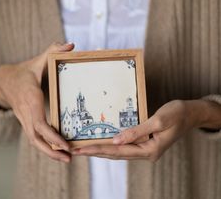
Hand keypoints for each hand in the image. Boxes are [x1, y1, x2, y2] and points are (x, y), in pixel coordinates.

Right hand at [0, 42, 74, 162]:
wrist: (6, 81)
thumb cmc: (26, 71)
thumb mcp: (39, 60)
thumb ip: (54, 51)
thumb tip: (71, 45)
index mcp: (30, 98)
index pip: (39, 122)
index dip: (51, 135)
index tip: (64, 144)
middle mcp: (26, 113)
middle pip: (36, 137)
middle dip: (52, 150)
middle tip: (70, 157)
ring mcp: (25, 119)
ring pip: (35, 141)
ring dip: (49, 152)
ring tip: (67, 159)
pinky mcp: (26, 122)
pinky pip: (35, 137)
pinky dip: (45, 146)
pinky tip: (58, 150)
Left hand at [72, 100, 197, 161]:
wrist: (191, 113)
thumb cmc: (177, 114)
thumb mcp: (158, 120)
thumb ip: (137, 132)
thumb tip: (116, 141)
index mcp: (150, 150)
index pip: (118, 151)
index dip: (98, 150)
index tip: (82, 149)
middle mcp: (147, 153)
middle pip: (116, 154)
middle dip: (96, 152)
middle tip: (76, 151)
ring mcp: (147, 149)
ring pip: (120, 152)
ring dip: (102, 150)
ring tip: (85, 149)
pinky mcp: (147, 143)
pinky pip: (126, 146)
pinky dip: (113, 146)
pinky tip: (104, 144)